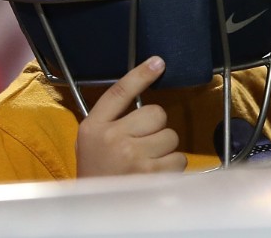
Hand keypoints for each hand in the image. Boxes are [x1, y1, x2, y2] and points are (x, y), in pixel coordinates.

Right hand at [76, 56, 187, 175]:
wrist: (94, 209)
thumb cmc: (97, 171)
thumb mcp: (92, 140)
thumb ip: (113, 118)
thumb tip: (144, 85)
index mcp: (94, 126)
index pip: (119, 92)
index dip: (141, 75)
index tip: (159, 62)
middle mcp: (112, 137)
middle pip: (157, 114)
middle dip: (156, 128)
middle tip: (143, 144)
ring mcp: (133, 155)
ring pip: (171, 136)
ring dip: (165, 149)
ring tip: (147, 162)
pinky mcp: (151, 174)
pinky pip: (178, 158)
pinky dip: (172, 166)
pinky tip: (155, 174)